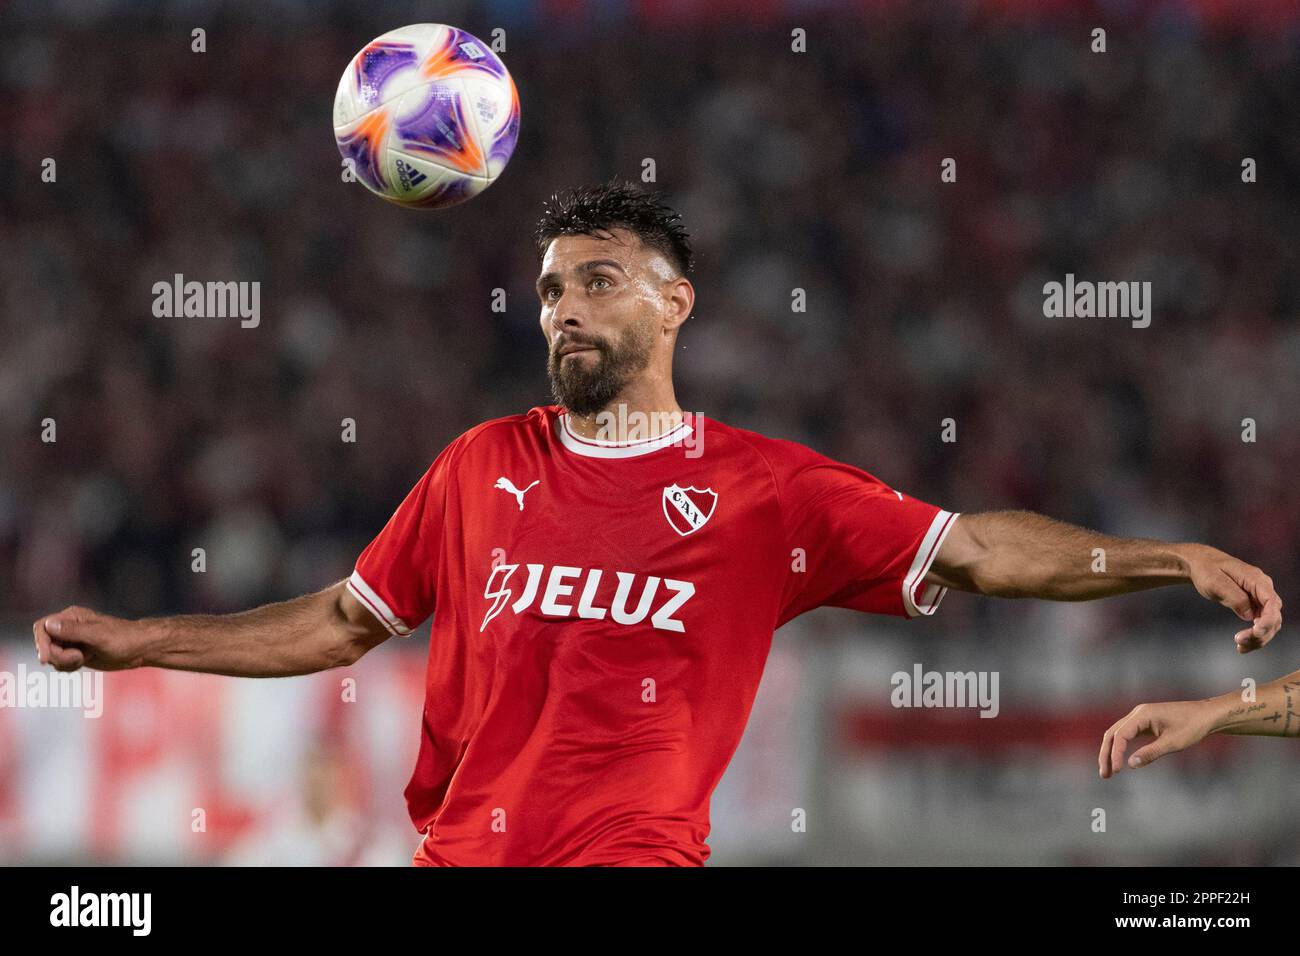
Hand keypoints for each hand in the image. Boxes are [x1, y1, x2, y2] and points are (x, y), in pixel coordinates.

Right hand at [32, 606, 148, 671]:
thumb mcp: (98, 636)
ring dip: (65, 662)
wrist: (139, 649)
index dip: (41, 643)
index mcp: (71, 616)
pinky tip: (84, 662)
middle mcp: (68, 627)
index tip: (47, 659)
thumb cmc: (123, 639)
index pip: (42, 627)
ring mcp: (71, 641)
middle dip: (58, 656)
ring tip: (85, 658)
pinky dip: (68, 667)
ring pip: (52, 656)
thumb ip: (73, 631)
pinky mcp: (76, 653)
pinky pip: (61, 663)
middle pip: (45, 644)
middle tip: (79, 658)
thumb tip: (50, 625)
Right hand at [1098, 700, 1218, 777]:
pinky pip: (1126, 734)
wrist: (1207, 715)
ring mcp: (1140, 716)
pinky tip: (1119, 759)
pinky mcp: (1145, 722)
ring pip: (1117, 733)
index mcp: (1142, 715)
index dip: (1116, 754)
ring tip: (1109, 771)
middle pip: (1112, 733)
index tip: (1118, 771)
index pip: (1120, 735)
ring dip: (1111, 751)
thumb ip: (1151, 753)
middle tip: (1105, 775)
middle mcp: (1137, 713)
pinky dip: (1120, 747)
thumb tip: (1130, 764)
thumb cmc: (1193, 726)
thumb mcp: (1173, 743)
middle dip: (1106, 754)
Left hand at [1182, 545, 1282, 652]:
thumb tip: (1250, 616)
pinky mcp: (1253, 604)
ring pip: (1269, 622)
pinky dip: (1254, 635)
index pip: (1272, 602)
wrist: (1199, 563)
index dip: (1268, 620)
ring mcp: (1259, 596)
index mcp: (1256, 579)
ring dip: (1259, 638)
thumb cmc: (1206, 569)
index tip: (1255, 632)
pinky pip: (1260, 622)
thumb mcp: (1215, 582)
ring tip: (1240, 647)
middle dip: (1262, 633)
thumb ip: (1235, 598)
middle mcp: (1263, 588)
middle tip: (1240, 643)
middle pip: (1274, 616)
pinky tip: (1242, 644)